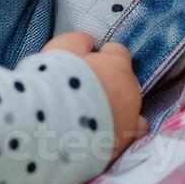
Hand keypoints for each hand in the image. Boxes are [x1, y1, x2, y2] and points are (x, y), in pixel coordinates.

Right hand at [42, 31, 147, 156]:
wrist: (52, 123)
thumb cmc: (56, 79)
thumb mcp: (62, 48)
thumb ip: (80, 40)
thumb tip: (90, 41)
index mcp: (117, 66)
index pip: (118, 52)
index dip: (103, 55)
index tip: (89, 61)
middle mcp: (131, 92)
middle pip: (126, 81)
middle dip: (111, 82)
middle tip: (86, 87)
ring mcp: (130, 120)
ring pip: (133, 108)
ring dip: (118, 106)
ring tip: (94, 111)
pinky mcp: (122, 143)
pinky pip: (131, 134)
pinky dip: (121, 130)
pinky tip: (105, 129)